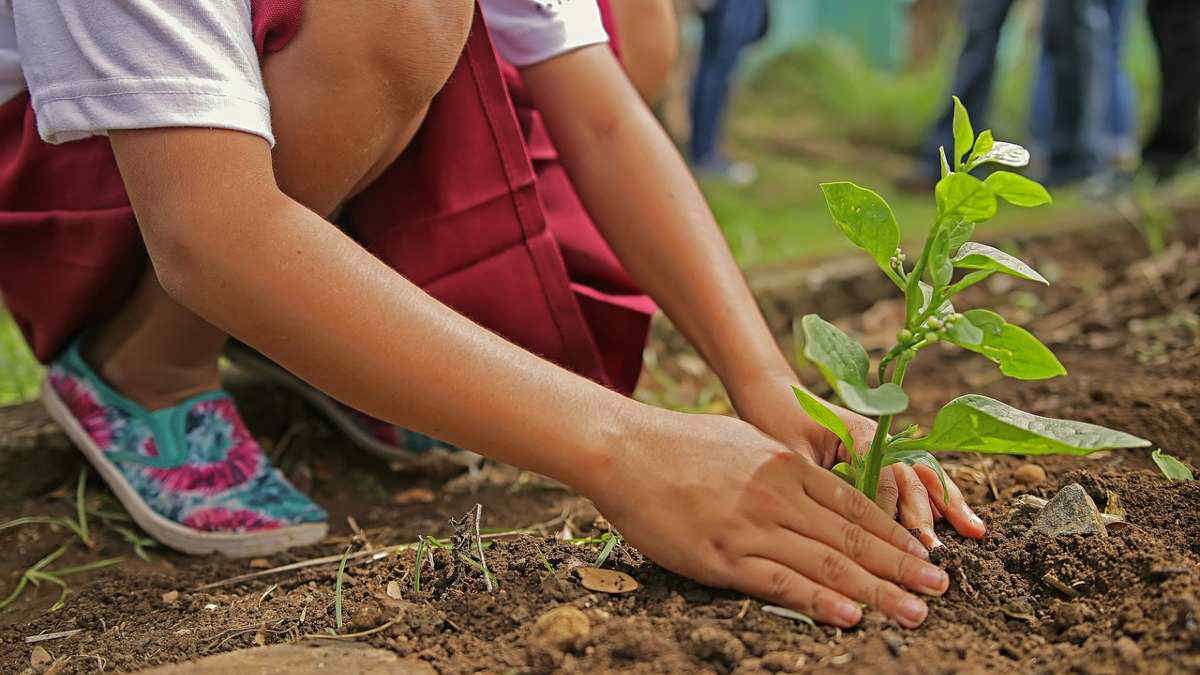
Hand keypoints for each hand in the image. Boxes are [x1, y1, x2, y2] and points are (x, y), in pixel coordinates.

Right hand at [583, 411, 950, 627]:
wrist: (625, 449)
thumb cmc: (680, 444)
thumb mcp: (744, 442)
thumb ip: (782, 467)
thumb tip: (811, 484)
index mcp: (786, 467)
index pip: (855, 507)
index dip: (895, 534)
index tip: (925, 555)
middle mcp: (779, 496)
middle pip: (853, 539)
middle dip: (902, 566)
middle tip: (940, 589)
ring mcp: (751, 527)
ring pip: (827, 564)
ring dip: (878, 591)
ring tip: (914, 611)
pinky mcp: (722, 556)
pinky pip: (780, 582)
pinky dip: (819, 601)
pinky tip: (851, 616)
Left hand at [728, 375, 985, 548]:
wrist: (772, 393)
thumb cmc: (775, 422)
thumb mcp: (791, 455)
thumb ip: (819, 483)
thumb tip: (838, 524)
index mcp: (858, 434)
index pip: (885, 478)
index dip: (891, 512)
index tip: (898, 543)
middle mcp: (879, 438)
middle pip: (911, 477)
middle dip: (926, 514)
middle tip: (935, 550)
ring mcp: (883, 445)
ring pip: (922, 476)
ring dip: (946, 504)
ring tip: (974, 531)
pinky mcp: (880, 455)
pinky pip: (914, 477)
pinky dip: (937, 498)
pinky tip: (961, 520)